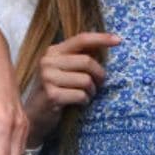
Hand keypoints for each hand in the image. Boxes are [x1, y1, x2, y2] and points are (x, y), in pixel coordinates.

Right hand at [22, 32, 118, 148]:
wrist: (35, 116)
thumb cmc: (55, 90)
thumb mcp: (63, 70)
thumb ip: (79, 57)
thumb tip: (104, 45)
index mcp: (53, 51)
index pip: (81, 39)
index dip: (101, 38)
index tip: (119, 40)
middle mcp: (48, 61)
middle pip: (87, 61)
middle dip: (99, 74)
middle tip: (99, 84)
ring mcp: (48, 78)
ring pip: (86, 80)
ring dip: (91, 91)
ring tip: (85, 95)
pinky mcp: (52, 95)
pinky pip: (81, 95)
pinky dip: (85, 101)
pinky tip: (78, 103)